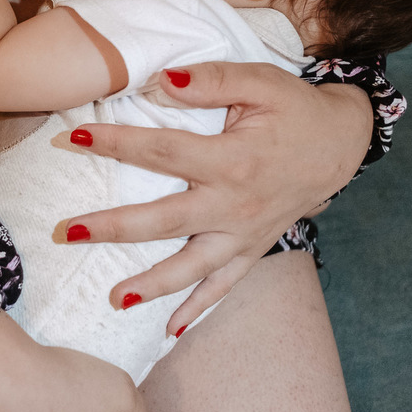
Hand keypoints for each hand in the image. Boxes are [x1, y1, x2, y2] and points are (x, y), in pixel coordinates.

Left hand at [63, 61, 371, 334]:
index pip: (162, 151)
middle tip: (69, 232)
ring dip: (152, 285)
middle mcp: (235, 205)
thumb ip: (211, 81)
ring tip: (113, 299)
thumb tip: (160, 82)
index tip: (74, 136)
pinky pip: (224, 286)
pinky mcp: (252, 249)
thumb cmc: (295, 108)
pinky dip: (198, 310)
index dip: (116, 143)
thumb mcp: (260, 81)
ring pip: (192, 267)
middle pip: (165, 221)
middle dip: (113, 228)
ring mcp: (244, 234)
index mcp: (232, 160)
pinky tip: (170, 331)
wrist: (343, 144)